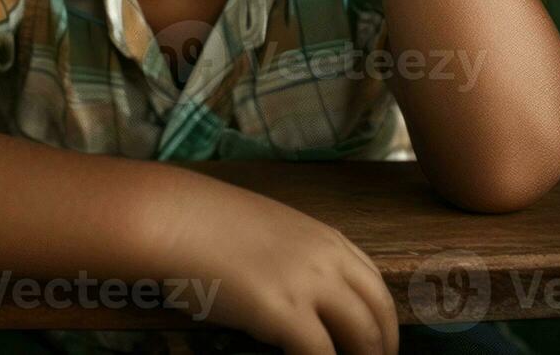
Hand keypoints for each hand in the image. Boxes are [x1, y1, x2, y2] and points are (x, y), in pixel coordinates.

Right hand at [157, 179, 397, 353]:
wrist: (176, 217)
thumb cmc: (208, 224)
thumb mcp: (269, 232)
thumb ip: (295, 259)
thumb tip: (303, 298)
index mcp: (326, 238)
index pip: (376, 285)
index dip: (383, 321)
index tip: (379, 344)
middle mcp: (328, 258)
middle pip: (379, 313)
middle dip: (383, 348)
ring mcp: (309, 284)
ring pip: (362, 336)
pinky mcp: (285, 312)